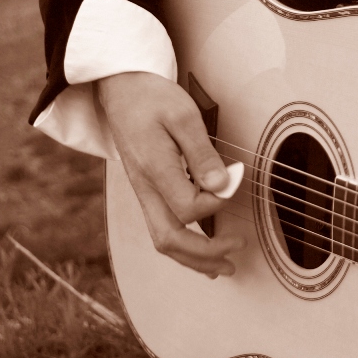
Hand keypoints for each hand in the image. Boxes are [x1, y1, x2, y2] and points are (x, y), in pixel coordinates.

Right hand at [95, 71, 241, 277]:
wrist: (121, 90)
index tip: (236, 180)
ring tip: (223, 267)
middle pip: (169, 239)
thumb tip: (222, 184)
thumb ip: (202, 153)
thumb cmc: (152, 98)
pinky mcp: (146, 191)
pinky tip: (201, 252)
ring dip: (194, 259)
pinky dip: (183, 247)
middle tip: (236, 253)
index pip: (188, 207)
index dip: (217, 202)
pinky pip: (161, 229)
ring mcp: (143, 193)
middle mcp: (145, 188)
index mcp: (153, 169)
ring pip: (162, 240)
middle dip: (205, 254)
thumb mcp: (183, 116)